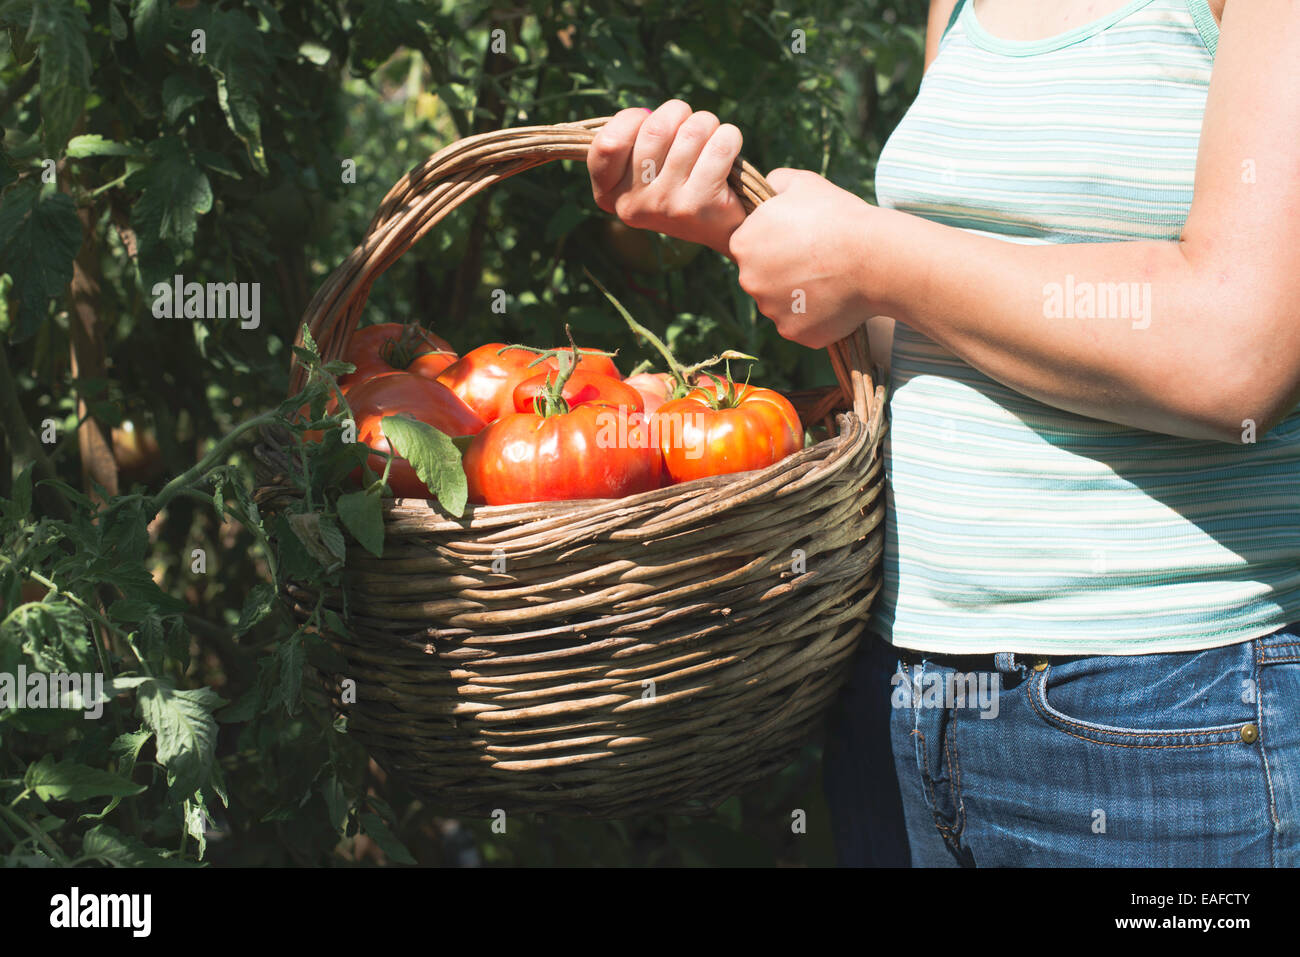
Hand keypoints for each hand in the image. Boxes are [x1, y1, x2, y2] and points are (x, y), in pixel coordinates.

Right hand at [587, 100, 746, 255]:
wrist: (720, 227)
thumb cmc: (678, 182)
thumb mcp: (642, 167)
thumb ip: (633, 139)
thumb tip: (646, 114)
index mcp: (609, 194)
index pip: (608, 142)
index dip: (632, 120)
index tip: (650, 126)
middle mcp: (632, 204)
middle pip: (655, 128)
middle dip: (679, 115)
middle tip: (690, 130)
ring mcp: (664, 206)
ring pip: (691, 131)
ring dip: (707, 124)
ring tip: (710, 142)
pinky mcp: (698, 206)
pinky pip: (720, 145)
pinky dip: (730, 137)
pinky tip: (728, 151)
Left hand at [728, 168, 877, 348]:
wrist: (874, 257)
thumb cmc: (838, 216)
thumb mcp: (802, 184)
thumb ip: (775, 182)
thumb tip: (768, 187)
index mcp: (743, 243)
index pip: (750, 246)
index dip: (775, 242)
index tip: (800, 239)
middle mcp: (749, 280)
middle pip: (761, 277)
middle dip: (782, 270)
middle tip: (816, 260)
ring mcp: (771, 310)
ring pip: (780, 303)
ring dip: (798, 295)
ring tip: (829, 279)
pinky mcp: (794, 332)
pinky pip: (800, 325)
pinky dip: (815, 316)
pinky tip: (836, 300)